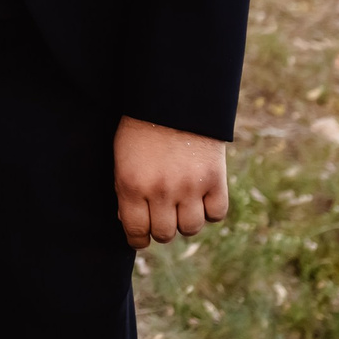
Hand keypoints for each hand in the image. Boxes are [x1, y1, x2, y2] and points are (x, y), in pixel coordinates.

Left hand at [113, 116, 228, 248]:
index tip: (141, 236)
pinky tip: (202, 197)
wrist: (172, 100)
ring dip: (186, 221)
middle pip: (165, 234)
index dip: (138, 238)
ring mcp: (190, 187)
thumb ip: (126, 192)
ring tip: (182, 205)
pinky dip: (210, 210)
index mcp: (131, 186)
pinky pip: (216, 214)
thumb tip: (131, 223)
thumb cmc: (140, 129)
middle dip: (161, 228)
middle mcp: (161, 191)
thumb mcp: (122, 160)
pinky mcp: (215, 180)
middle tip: (162, 215)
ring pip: (191, 228)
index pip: (136, 232)